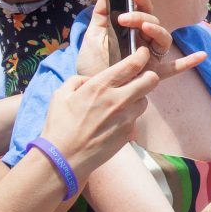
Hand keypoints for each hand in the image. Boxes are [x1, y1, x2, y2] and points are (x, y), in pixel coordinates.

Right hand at [41, 48, 159, 180]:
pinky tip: (115, 120)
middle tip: (142, 76)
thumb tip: (91, 79)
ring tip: (122, 102)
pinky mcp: (129, 132)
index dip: (142, 56)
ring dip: (138, 97)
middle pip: (151, 80)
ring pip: (145, 100)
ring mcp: (126, 117)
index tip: (143, 53)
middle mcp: (117, 100)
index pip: (132, 65)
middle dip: (149, 75)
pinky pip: (136, 117)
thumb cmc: (59, 126)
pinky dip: (129, 115)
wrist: (64, 158)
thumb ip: (78, 81)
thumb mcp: (60, 95)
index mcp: (100, 86)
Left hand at [77, 0, 205, 79]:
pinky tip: (202, 56)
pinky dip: (189, 62)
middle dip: (141, 17)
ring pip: (163, 39)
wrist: (88, 84)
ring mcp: (151, 56)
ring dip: (157, 30)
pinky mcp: (154, 73)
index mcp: (133, 30)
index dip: (141, 1)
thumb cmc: (91, 61)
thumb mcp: (93, 34)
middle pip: (153, 24)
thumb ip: (101, 14)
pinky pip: (174, 68)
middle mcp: (145, 41)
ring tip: (145, 28)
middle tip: (124, 19)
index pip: (143, 11)